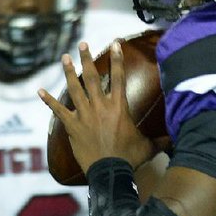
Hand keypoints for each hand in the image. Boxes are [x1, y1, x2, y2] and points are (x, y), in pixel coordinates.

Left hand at [38, 41, 156, 172]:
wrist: (109, 172)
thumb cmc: (129, 158)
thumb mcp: (148, 147)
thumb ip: (160, 140)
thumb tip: (175, 140)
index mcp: (119, 107)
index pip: (119, 77)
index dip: (117, 59)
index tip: (115, 43)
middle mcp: (100, 106)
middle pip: (91, 77)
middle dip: (86, 58)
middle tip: (82, 44)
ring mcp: (84, 115)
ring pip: (74, 88)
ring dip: (68, 72)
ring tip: (64, 58)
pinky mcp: (72, 126)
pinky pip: (58, 111)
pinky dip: (48, 101)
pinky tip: (40, 91)